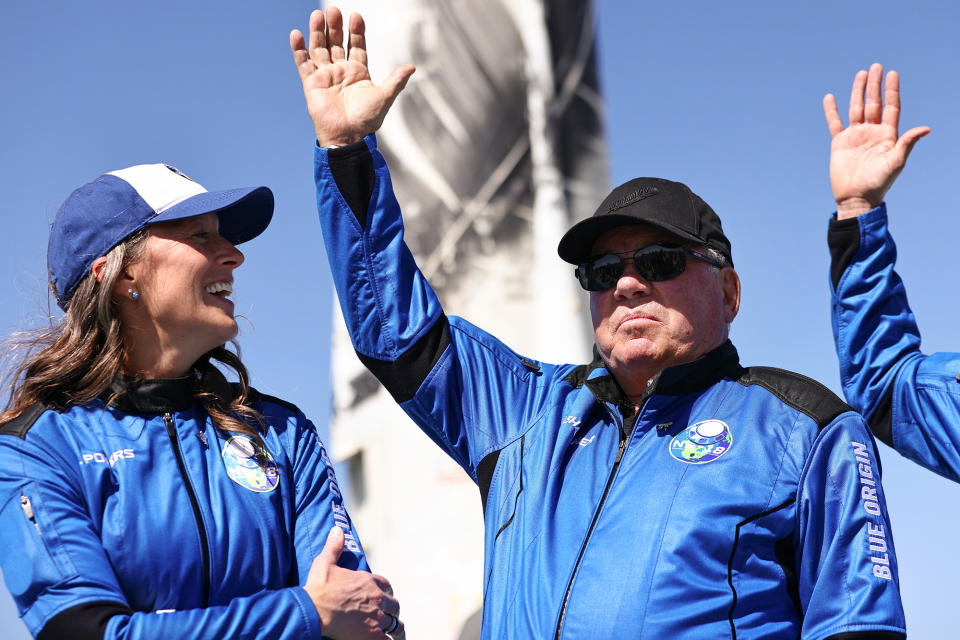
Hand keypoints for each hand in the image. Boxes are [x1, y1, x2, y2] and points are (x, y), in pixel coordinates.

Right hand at [290, 7, 414, 147]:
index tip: (356, 16)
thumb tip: (412, 67)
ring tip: (317, 15)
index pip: (357, 46)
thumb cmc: (366, 121)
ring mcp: (325, 77)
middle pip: (336, 43)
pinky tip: (296, 34)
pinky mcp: (311, 84)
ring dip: (317, 32)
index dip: (356, 31)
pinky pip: (303, 64)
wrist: (347, 137)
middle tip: (334, 10)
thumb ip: (396, 81)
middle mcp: (341, 72)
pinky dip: (299, 50)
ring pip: (320, 49)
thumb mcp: (384, 97)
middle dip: (335, 27)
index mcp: (359, 73)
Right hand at [304, 527, 404, 638]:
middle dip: (392, 610)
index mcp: (368, 582)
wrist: (314, 610)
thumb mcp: (325, 562)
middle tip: (388, 617)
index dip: (385, 591)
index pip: (386, 585)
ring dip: (395, 628)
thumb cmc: (319, 587)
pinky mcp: (373, 636)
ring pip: (395, 625)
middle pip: (394, 605)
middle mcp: (377, 599)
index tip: (383, 596)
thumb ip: (334, 546)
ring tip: (394, 634)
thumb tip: (337, 529)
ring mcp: (377, 618)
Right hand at [823, 62, 929, 218]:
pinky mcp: (839, 143)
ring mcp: (855, 136)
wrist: (857, 198)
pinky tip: (830, 97)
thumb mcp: (896, 162)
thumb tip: (925, 128)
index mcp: (887, 135)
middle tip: (876, 66)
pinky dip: (832, 111)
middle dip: (875, 85)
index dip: (891, 91)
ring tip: (861, 74)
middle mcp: (872, 132)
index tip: (892, 74)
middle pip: (874, 103)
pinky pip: (835, 123)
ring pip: (856, 108)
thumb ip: (907, 143)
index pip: (890, 107)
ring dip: (858, 91)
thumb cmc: (879, 183)